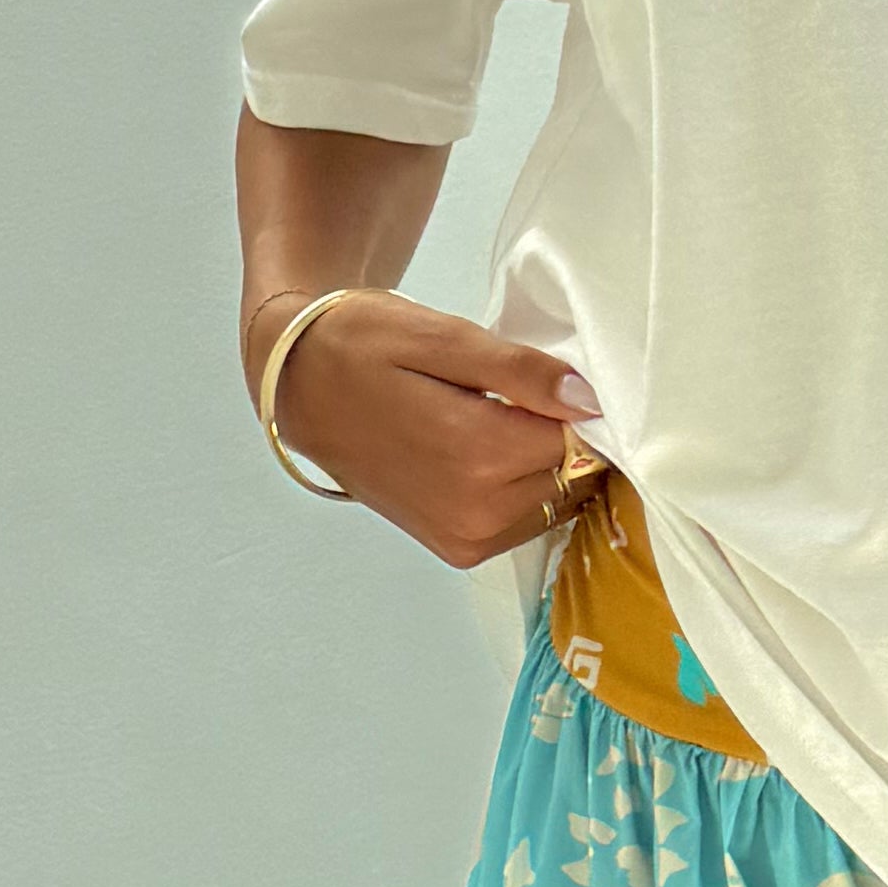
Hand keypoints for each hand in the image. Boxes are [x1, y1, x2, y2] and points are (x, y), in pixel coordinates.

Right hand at [252, 291, 595, 564]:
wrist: (299, 387)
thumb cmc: (363, 345)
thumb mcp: (441, 337)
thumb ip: (518, 371)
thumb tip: (588, 400)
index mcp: (477, 455)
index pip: (582, 437)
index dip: (578, 404)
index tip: (550, 379)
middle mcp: (476, 512)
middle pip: (574, 473)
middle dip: (564, 435)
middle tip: (520, 395)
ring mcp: (466, 538)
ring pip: (558, 500)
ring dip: (546, 465)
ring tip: (499, 421)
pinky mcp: (459, 549)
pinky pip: (528, 521)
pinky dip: (526, 489)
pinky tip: (491, 453)